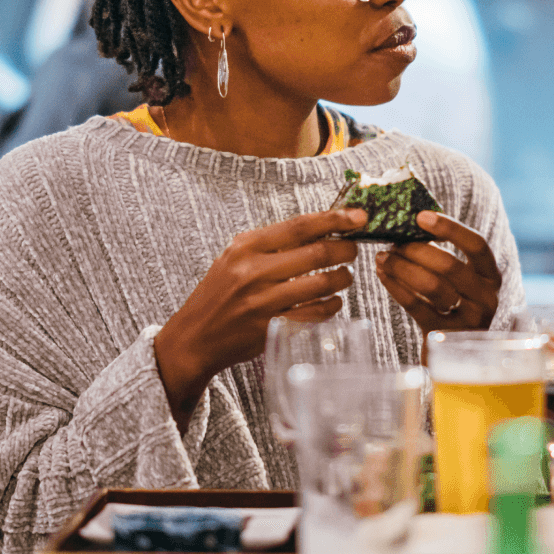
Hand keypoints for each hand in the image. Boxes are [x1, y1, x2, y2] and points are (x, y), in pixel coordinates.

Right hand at [154, 208, 365, 423]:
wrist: (194, 336)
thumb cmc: (220, 293)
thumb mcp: (235, 257)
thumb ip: (272, 243)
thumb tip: (320, 227)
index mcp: (245, 247)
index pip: (299, 226)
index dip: (334, 219)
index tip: (358, 217)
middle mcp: (253, 271)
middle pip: (317, 252)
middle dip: (345, 249)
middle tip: (353, 249)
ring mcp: (262, 302)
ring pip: (321, 283)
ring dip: (342, 278)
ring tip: (344, 276)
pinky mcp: (271, 328)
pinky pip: (315, 313)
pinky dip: (332, 305)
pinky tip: (333, 301)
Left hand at [375, 210, 502, 333]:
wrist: (453, 356)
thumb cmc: (453, 306)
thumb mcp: (461, 282)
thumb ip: (446, 256)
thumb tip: (410, 223)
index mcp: (491, 277)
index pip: (476, 245)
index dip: (450, 228)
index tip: (421, 216)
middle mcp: (486, 298)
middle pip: (449, 266)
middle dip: (416, 250)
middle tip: (393, 242)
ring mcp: (467, 320)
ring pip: (431, 286)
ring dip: (402, 267)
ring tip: (383, 257)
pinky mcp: (443, 335)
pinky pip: (415, 306)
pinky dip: (395, 286)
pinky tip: (383, 275)